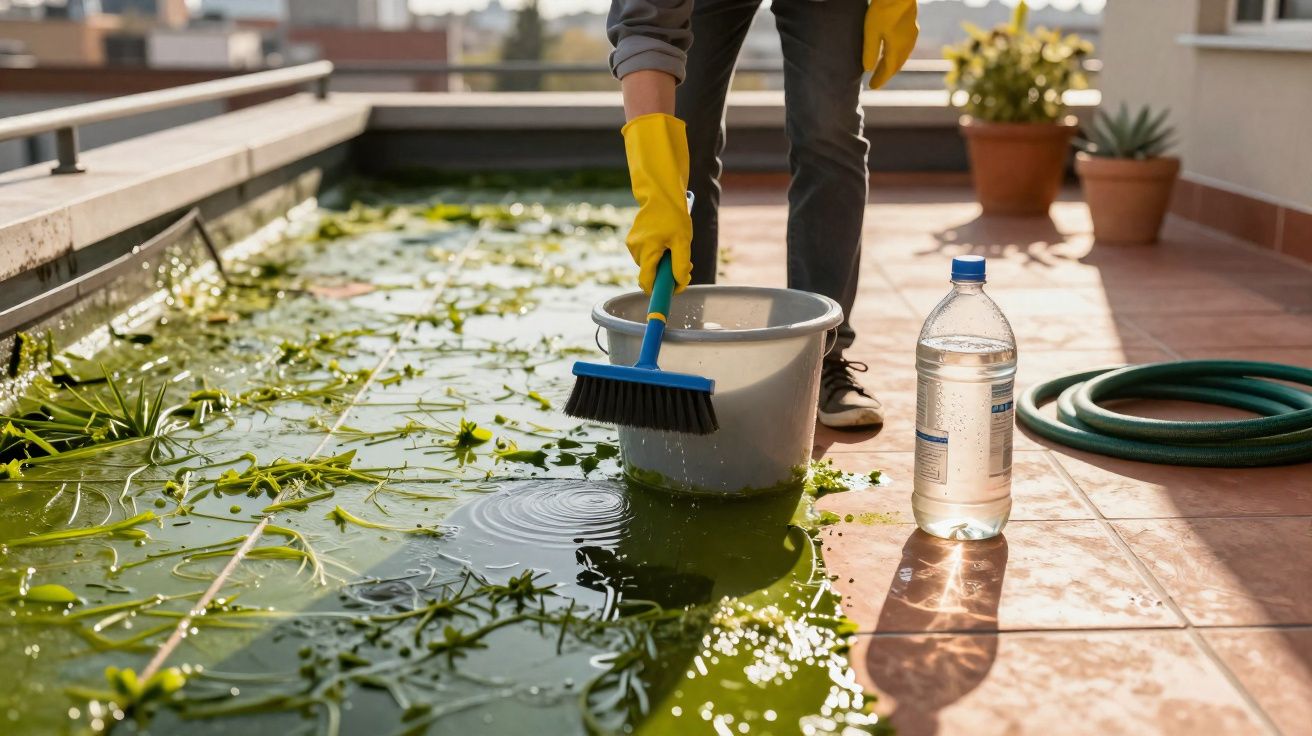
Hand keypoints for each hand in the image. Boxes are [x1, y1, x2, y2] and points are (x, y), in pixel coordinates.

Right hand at [621, 113, 693, 293]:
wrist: (661, 194)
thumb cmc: (673, 216)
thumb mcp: (682, 241)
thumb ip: (680, 265)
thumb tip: (678, 284)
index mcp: (646, 250)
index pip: (647, 282)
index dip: (658, 292)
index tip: (668, 296)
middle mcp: (635, 249)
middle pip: (650, 274)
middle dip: (667, 274)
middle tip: (686, 264)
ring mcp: (632, 244)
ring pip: (649, 265)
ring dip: (664, 264)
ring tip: (676, 247)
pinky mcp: (633, 240)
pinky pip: (647, 256)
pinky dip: (658, 255)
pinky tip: (667, 242)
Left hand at [864, 0, 918, 89]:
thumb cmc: (883, 10)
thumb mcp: (871, 32)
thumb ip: (870, 51)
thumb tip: (868, 70)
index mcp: (897, 47)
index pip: (889, 69)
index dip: (881, 79)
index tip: (873, 87)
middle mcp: (907, 44)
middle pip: (897, 64)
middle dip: (886, 74)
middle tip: (876, 82)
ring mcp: (911, 35)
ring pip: (902, 56)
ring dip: (892, 65)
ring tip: (883, 70)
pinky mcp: (911, 26)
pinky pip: (905, 47)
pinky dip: (897, 55)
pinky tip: (892, 52)